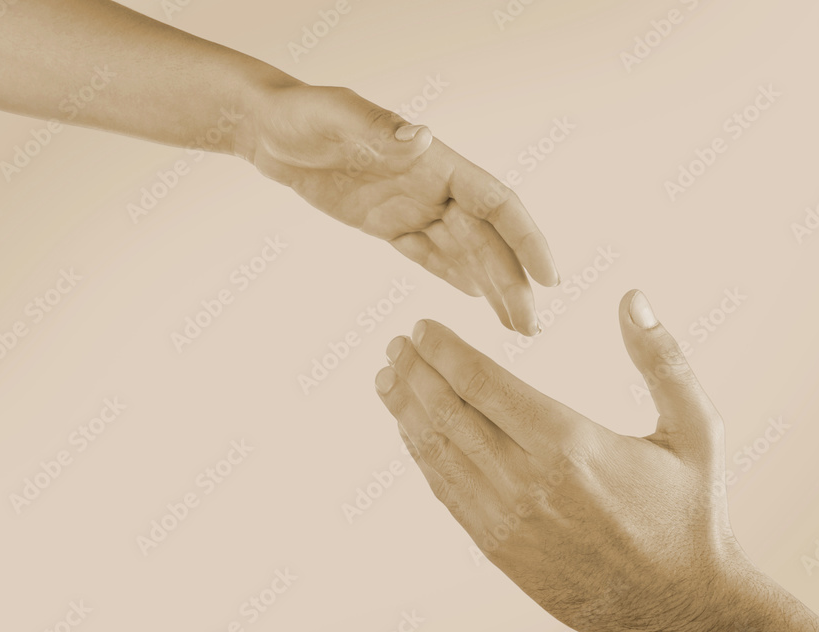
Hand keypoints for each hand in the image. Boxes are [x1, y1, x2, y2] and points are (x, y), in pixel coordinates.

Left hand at [237, 83, 558, 335]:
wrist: (268, 129)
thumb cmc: (300, 114)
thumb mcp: (334, 117)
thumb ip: (378, 129)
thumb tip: (423, 138)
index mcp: (435, 161)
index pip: (496, 202)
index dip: (527, 239)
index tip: (550, 278)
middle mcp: (433, 184)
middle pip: (487, 239)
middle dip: (512, 282)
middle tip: (529, 329)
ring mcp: (412, 205)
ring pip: (464, 251)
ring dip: (492, 287)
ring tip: (514, 327)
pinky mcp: (389, 223)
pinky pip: (430, 253)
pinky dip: (455, 276)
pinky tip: (475, 299)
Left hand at [373, 291, 818, 631]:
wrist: (680, 607)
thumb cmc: (691, 514)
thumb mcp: (697, 430)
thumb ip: (663, 361)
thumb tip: (632, 299)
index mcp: (570, 446)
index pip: (483, 384)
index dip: (444, 350)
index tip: (420, 326)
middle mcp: (528, 483)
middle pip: (448, 414)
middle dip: (415, 373)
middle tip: (395, 345)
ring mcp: (507, 520)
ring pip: (438, 454)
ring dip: (407, 412)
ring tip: (388, 380)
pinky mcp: (499, 548)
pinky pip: (447, 493)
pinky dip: (423, 456)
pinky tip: (413, 432)